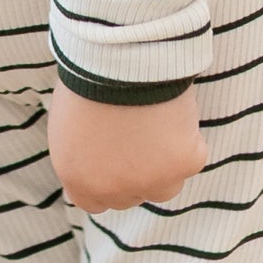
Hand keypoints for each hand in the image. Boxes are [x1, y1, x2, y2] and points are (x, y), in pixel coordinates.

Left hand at [47, 84, 205, 213]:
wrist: (116, 60)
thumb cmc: (87, 79)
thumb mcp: (69, 124)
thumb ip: (83, 152)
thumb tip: (97, 155)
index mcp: (78, 180)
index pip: (95, 201)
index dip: (109, 180)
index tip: (116, 158)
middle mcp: (113, 190)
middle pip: (133, 196)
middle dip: (138, 172)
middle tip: (141, 136)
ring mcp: (151, 182)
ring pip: (167, 186)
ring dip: (166, 163)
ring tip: (159, 123)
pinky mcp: (182, 166)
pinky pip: (193, 158)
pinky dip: (189, 137)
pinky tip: (175, 112)